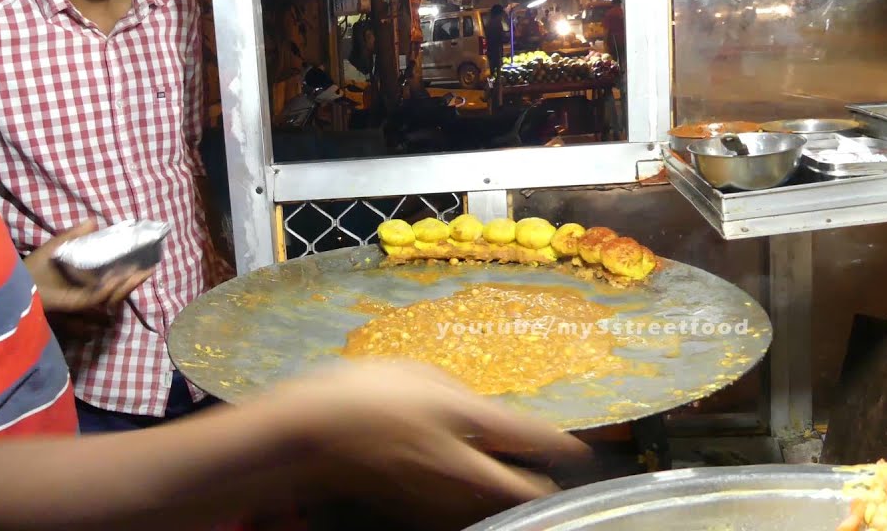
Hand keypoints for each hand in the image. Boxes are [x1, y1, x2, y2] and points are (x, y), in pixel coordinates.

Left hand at [24, 221, 155, 316]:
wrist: (19, 280)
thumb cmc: (36, 265)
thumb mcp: (59, 245)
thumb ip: (76, 235)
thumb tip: (95, 219)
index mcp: (89, 276)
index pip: (117, 274)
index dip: (132, 268)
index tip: (147, 258)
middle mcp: (90, 289)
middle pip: (120, 287)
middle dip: (137, 278)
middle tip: (151, 267)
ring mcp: (86, 298)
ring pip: (114, 294)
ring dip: (128, 284)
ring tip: (141, 271)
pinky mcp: (78, 303)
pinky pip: (99, 297)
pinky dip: (110, 288)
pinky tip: (118, 277)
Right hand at [264, 360, 589, 527]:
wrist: (308, 433)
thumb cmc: (363, 391)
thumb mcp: (417, 376)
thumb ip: (458, 395)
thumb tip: (482, 411)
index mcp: (466, 422)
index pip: (531, 438)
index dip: (561, 445)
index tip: (579, 450)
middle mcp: (460, 468)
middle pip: (520, 492)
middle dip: (541, 488)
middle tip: (553, 479)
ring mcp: (436, 494)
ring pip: (491, 507)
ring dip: (511, 499)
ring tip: (522, 489)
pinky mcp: (412, 508)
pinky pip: (459, 511)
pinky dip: (474, 503)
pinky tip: (470, 491)